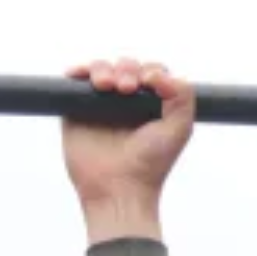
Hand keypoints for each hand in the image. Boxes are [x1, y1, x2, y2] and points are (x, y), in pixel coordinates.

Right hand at [62, 56, 194, 243]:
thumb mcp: (179, 129)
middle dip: (126, 69)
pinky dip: (75, 72)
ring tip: (105, 85)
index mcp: (151, 104)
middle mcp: (125, 102)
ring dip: (102, 68)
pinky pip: (74, 84)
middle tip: (126, 88)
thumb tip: (156, 73)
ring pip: (100, 70)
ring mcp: (100, 106)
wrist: (119, 189)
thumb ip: (182, 95)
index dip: (149, 70)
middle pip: (125, 66)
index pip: (150, 71)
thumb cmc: (150, 164)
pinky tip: (77, 73)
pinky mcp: (76, 112)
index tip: (148, 82)